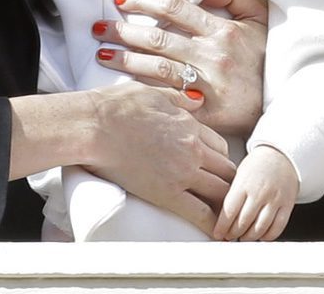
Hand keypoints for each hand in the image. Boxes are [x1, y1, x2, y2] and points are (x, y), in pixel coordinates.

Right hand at [79, 80, 236, 232]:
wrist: (94, 126)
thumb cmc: (115, 106)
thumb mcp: (153, 92)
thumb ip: (178, 98)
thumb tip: (195, 100)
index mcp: (190, 125)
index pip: (220, 147)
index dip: (221, 160)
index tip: (216, 170)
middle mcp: (193, 149)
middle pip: (226, 170)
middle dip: (228, 183)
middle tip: (224, 195)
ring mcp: (182, 171)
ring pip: (220, 191)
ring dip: (224, 202)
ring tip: (224, 215)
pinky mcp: (166, 192)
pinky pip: (199, 211)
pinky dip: (211, 222)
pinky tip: (215, 231)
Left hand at [92, 0, 269, 135]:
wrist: (285, 105)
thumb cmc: (265, 59)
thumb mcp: (259, 19)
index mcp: (224, 30)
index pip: (174, 7)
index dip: (144, 0)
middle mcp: (214, 56)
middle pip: (158, 38)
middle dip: (123, 30)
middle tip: (99, 27)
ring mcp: (209, 85)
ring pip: (157, 68)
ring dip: (125, 59)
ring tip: (102, 53)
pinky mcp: (206, 112)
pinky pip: (168, 97)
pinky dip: (143, 89)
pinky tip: (123, 85)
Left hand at [212, 145, 298, 240]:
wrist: (282, 156)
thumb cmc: (257, 166)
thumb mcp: (239, 175)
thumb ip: (231, 195)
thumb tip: (220, 219)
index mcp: (244, 184)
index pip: (229, 211)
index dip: (222, 227)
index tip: (218, 234)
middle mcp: (260, 192)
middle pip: (243, 222)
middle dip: (234, 233)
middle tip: (229, 236)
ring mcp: (275, 199)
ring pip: (260, 228)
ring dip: (249, 237)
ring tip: (243, 237)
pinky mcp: (287, 205)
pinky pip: (277, 227)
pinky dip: (267, 236)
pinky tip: (260, 235)